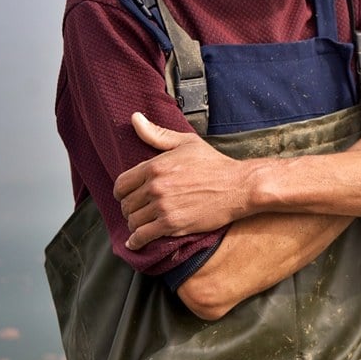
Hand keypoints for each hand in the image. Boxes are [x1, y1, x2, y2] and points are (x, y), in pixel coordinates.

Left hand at [114, 112, 253, 249]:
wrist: (239, 186)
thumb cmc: (215, 164)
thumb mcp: (187, 143)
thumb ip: (157, 134)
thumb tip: (135, 118)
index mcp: (155, 166)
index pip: (121, 184)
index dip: (122, 192)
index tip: (128, 196)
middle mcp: (156, 187)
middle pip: (126, 204)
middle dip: (131, 208)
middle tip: (139, 210)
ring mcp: (163, 207)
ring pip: (133, 221)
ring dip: (135, 224)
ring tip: (143, 223)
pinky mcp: (173, 224)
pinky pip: (143, 236)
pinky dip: (137, 241)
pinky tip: (137, 241)